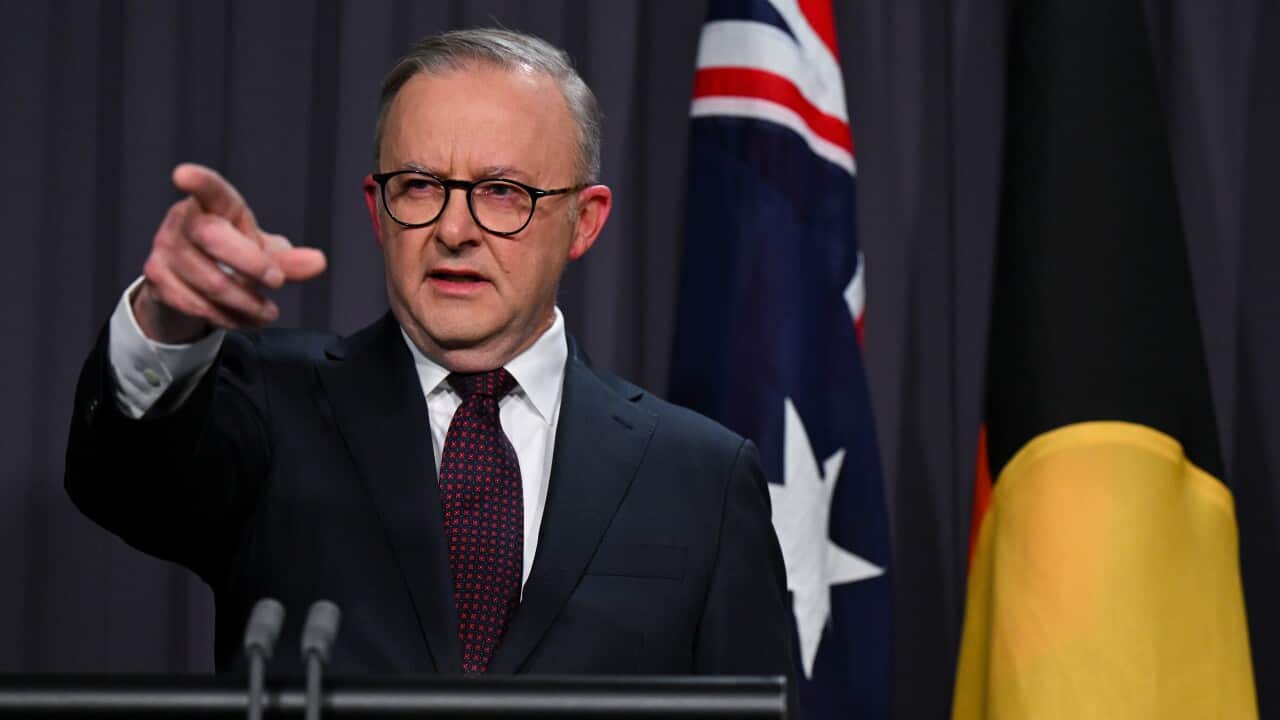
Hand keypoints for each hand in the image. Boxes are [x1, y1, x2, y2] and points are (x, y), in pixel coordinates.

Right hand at [134, 163, 327, 343]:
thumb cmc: (233, 256)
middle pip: (214, 238)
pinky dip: (229, 318)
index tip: (183, 175)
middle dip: (252, 264)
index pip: (208, 189)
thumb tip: (318, 263)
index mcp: (215, 204)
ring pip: (211, 282)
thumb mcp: (262, 253)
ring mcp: (165, 249)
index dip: (198, 181)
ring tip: (269, 312)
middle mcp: (184, 221)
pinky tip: (245, 319)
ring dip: (247, 304)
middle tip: (279, 282)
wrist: (191, 283)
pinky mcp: (156, 278)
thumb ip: (288, 259)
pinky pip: (198, 305)